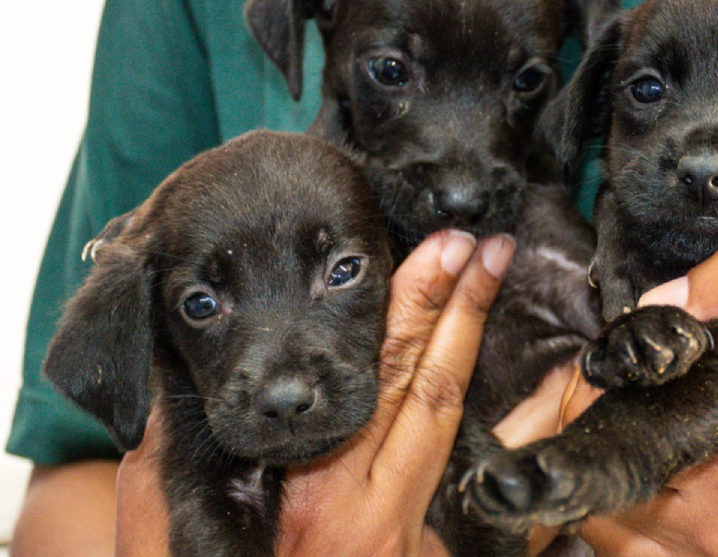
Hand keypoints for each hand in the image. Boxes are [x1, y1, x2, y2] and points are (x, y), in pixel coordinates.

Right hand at [115, 230, 540, 555]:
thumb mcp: (165, 528)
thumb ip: (174, 450)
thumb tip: (177, 378)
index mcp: (314, 498)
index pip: (377, 378)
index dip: (412, 308)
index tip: (439, 251)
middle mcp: (373, 512)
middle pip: (428, 389)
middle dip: (459, 309)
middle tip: (486, 246)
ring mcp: (403, 536)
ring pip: (451, 426)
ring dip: (472, 351)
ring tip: (493, 290)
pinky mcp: (415, 552)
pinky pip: (454, 470)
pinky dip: (476, 418)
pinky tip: (497, 378)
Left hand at [561, 245, 717, 556]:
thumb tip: (665, 299)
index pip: (610, 463)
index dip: (587, 412)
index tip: (599, 375)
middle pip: (604, 516)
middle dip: (596, 451)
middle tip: (611, 401)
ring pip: (627, 550)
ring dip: (617, 498)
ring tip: (636, 437)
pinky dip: (648, 530)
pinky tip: (666, 481)